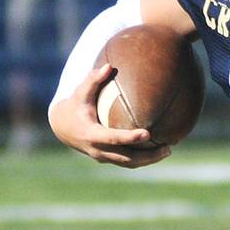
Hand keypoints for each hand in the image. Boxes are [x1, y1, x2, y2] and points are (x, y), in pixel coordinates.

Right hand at [47, 63, 168, 168]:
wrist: (62, 127)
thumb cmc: (75, 105)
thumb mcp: (80, 92)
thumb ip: (93, 80)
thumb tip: (109, 66)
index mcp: (91, 134)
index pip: (113, 138)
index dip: (130, 138)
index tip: (147, 134)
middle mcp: (97, 149)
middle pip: (126, 157)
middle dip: (147, 155)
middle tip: (168, 148)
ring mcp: (102, 157)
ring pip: (128, 163)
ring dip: (148, 160)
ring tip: (167, 150)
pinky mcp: (106, 159)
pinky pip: (126, 162)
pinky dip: (142, 159)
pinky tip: (158, 151)